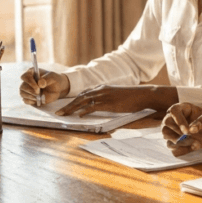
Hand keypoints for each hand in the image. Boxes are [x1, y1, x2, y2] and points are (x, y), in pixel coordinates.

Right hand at [19, 68, 69, 105]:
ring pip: (22, 93)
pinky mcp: (29, 97)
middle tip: (39, 93)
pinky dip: (31, 101)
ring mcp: (27, 89)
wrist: (57, 88)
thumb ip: (47, 79)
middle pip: (22, 86)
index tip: (38, 87)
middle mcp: (27, 81)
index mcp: (31, 73)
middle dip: (31, 91)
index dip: (30, 82)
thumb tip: (40, 84)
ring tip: (39, 97)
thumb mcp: (53, 78)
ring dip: (30, 96)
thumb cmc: (54, 80)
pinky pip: (25, 100)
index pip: (25, 77)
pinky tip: (37, 100)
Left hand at [56, 85, 171, 115]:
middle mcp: (100, 89)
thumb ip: (107, 100)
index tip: (65, 107)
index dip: (73, 100)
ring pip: (82, 101)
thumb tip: (101, 107)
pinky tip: (78, 115)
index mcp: (102, 87)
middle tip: (59, 112)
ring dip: (71, 108)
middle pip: (79, 97)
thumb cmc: (132, 97)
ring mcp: (103, 95)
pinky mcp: (108, 102)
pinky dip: (84, 110)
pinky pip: (92, 106)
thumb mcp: (117, 97)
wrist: (142, 95)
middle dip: (68, 105)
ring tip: (63, 115)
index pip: (83, 93)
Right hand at [162, 102, 201, 155]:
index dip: (178, 121)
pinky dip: (183, 150)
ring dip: (180, 143)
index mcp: (184, 109)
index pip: (174, 111)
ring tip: (196, 144)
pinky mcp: (178, 143)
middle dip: (177, 134)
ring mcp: (175, 132)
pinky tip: (194, 147)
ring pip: (167, 138)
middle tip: (190, 137)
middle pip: (165, 125)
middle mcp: (176, 119)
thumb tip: (193, 128)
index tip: (187, 131)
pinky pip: (173, 149)